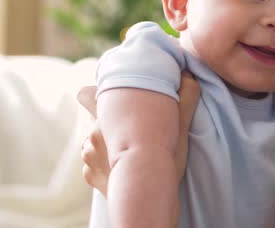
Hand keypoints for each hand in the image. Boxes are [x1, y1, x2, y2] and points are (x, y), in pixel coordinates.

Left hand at [78, 71, 199, 197]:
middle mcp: (93, 135)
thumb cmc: (164, 161)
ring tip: (128, 151)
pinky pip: (93, 164)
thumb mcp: (179, 127)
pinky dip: (105, 164)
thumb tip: (188, 75)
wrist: (148, 201)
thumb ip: (184, 97)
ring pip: (93, 142)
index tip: (108, 97)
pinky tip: (123, 167)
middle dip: (108, 122)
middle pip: (94, 119)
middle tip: (129, 128)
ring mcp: (89, 158)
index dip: (94, 94)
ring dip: (105, 143)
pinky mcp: (90, 176)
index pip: (86, 94)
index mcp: (106, 117)